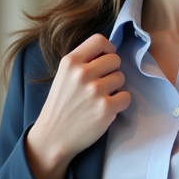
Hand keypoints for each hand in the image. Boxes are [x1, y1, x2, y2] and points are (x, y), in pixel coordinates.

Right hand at [26, 34, 130, 178]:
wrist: (52, 137)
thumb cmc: (60, 106)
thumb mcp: (63, 76)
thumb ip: (82, 62)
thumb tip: (109, 53)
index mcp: (70, 62)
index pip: (100, 40)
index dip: (107, 49)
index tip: (105, 60)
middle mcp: (82, 73)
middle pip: (115, 59)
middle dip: (112, 71)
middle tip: (101, 85)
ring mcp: (95, 91)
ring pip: (121, 78)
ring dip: (115, 88)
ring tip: (100, 98)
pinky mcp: (106, 108)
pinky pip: (126, 97)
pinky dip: (119, 104)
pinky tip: (106, 109)